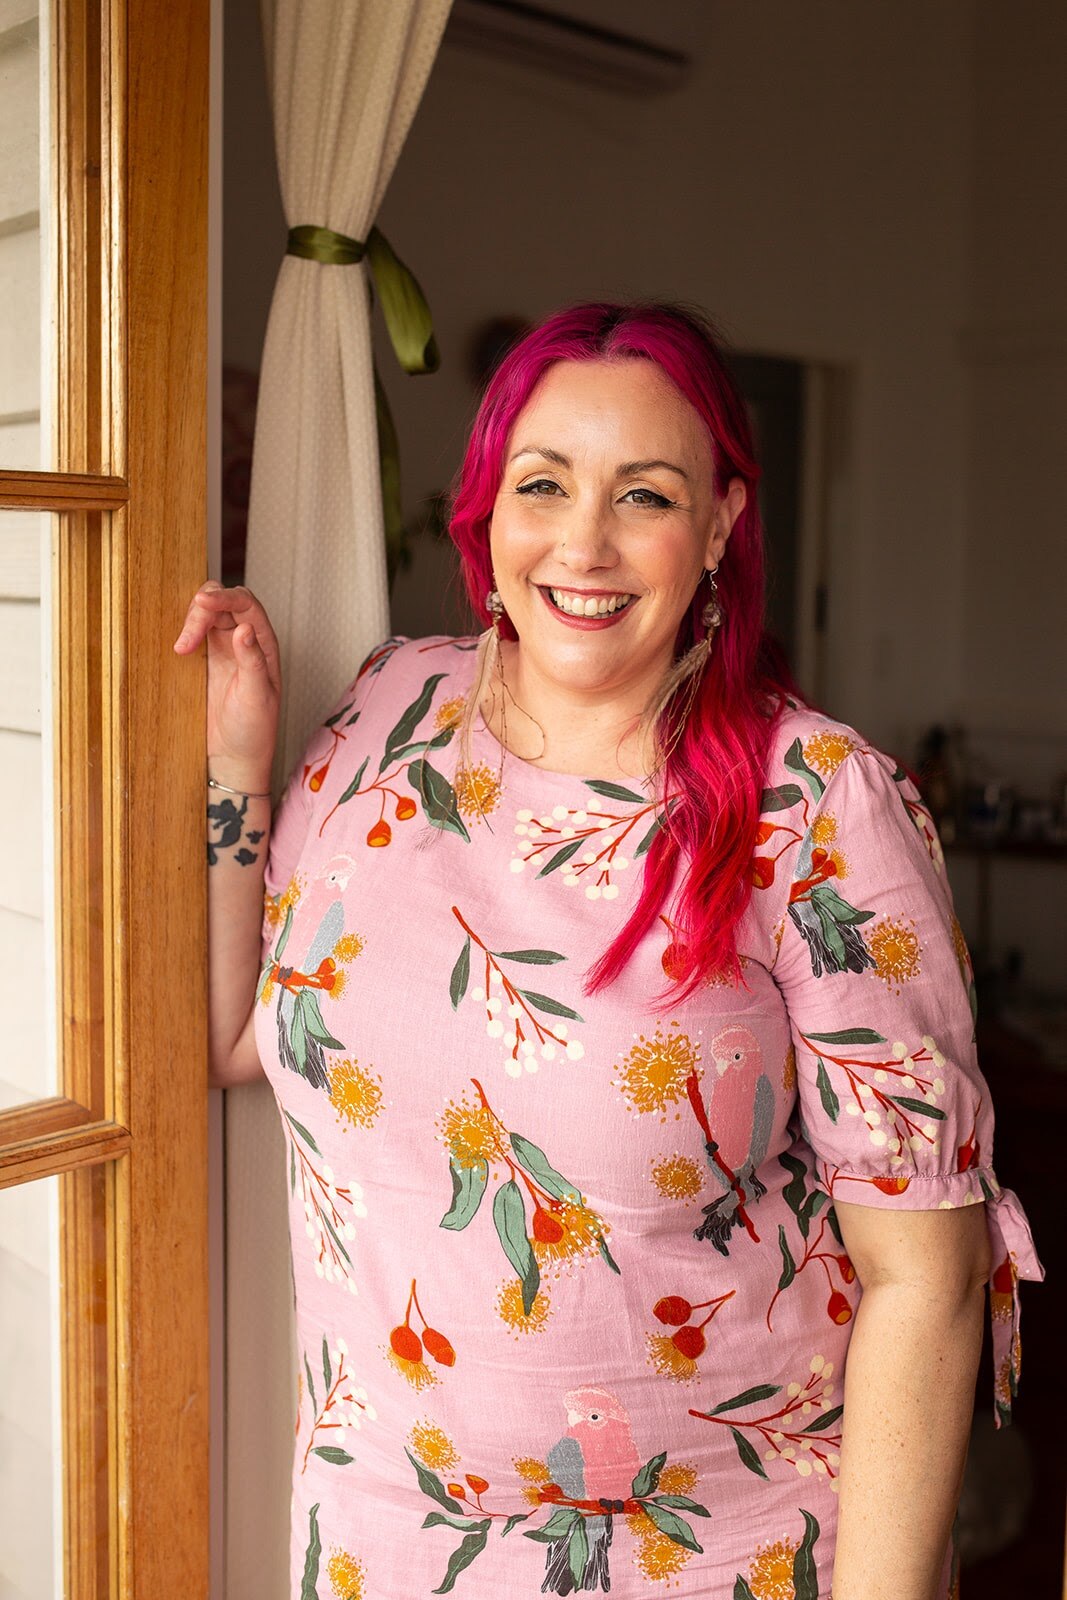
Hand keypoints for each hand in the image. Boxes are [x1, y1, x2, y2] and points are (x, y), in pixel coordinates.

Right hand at [174, 583, 280, 787]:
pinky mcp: (203, 661)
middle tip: (187, 640)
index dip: (224, 597)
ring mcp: (222, 649)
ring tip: (181, 650)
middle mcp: (244, 641)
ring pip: (205, 614)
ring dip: (190, 621)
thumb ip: (252, 662)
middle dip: (202, 609)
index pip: (246, 604)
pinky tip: (178, 648)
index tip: (201, 602)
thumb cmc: (254, 732)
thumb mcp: (257, 698)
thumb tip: (244, 629)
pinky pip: (193, 633)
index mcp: (264, 644)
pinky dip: (183, 632)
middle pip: (222, 603)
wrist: (234, 758)